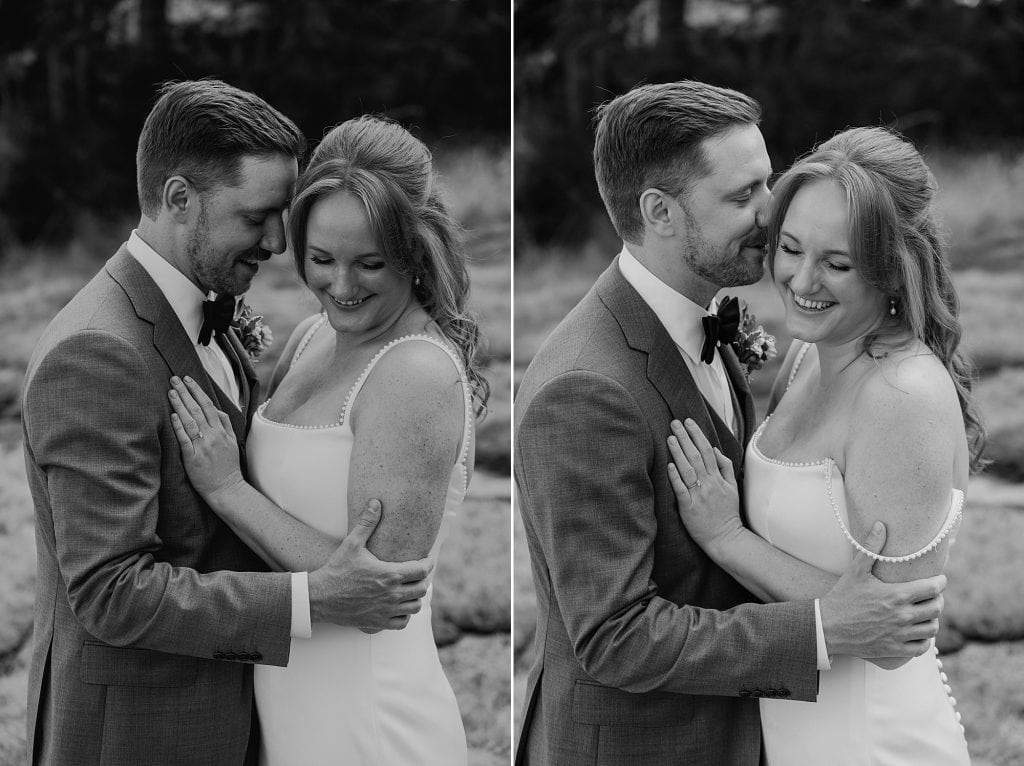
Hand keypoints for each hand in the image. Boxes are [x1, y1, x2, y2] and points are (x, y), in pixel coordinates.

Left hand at [168, 375, 243, 500]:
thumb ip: (225, 424)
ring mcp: (203, 446)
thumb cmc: (228, 467)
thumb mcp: (232, 442)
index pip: (208, 405)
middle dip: (185, 392)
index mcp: (222, 431)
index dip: (197, 391)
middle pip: (197, 409)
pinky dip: (179, 426)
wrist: (227, 489)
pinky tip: (173, 415)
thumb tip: (214, 409)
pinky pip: (185, 439)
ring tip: (171, 392)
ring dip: (180, 404)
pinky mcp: (193, 457)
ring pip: (190, 420)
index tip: (188, 379)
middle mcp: (213, 436)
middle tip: (174, 379)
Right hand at [308, 498, 433, 631]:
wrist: (319, 598)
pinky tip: (398, 607)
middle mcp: (391, 594)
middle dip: (423, 580)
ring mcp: (386, 611)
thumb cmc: (336, 570)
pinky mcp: (377, 623)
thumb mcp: (352, 544)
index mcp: (390, 574)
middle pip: (422, 589)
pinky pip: (402, 623)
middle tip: (417, 574)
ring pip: (414, 607)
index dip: (429, 563)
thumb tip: (376, 502)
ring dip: (415, 598)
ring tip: (410, 589)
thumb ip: (366, 523)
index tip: (427, 559)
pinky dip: (404, 616)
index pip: (422, 570)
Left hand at [666, 418, 742, 553]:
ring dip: (678, 452)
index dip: (697, 434)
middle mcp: (709, 484)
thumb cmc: (727, 513)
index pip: (707, 450)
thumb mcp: (733, 488)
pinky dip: (676, 477)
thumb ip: (725, 467)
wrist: (726, 538)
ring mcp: (699, 495)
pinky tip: (669, 465)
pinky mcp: (689, 508)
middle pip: (696, 456)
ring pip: (688, 469)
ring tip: (670, 438)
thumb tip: (715, 449)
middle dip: (685, 437)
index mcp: (718, 478)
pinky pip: (682, 490)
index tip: (688, 421)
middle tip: (674, 422)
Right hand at [820, 521, 944, 658]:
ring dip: (932, 619)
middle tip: (931, 596)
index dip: (940, 582)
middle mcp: (902, 616)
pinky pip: (922, 647)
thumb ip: (870, 547)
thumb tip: (880, 525)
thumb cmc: (842, 597)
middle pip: (936, 608)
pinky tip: (918, 632)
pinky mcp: (895, 649)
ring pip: (932, 628)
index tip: (939, 580)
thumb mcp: (855, 570)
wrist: (828, 627)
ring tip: (926, 613)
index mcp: (897, 595)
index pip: (933, 588)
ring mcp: (900, 634)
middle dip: (938, 599)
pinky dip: (925, 639)